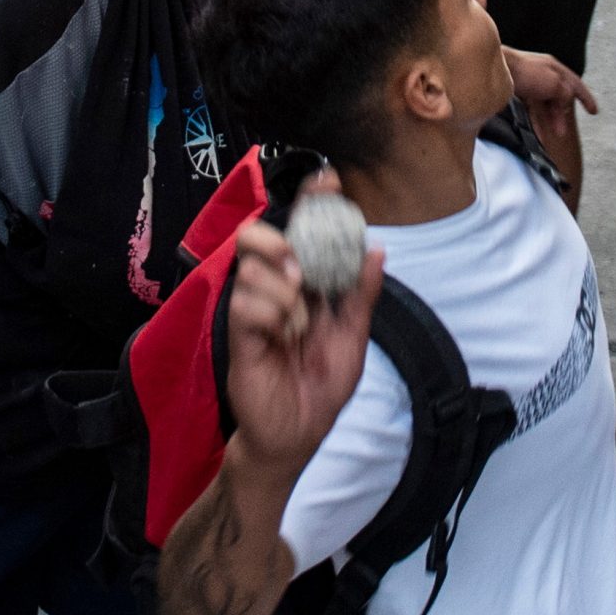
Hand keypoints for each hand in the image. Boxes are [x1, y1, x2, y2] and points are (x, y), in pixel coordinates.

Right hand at [224, 187, 383, 478]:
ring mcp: (252, 308)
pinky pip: (246, 302)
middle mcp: (274, 289)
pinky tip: (282, 337)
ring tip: (298, 325)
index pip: (303, 232)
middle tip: (300, 269)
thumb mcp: (353, 339)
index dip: (312, 202)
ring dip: (285, 295)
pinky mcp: (238, 332)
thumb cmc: (321, 389)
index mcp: (304, 285)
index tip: (327, 179)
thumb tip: (377, 248)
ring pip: (253, 268)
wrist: (298, 435)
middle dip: (279, 241)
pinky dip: (272, 315)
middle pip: (257, 235)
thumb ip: (361, 295)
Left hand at [504, 46, 598, 130]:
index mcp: (554, 69)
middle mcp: (542, 75)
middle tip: (562, 132)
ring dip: (548, 122)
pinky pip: (530, 110)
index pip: (575, 84)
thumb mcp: (555, 83)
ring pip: (543, 106)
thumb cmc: (525, 72)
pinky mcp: (516, 92)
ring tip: (549, 137)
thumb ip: (565, 93)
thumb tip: (565, 103)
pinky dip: (534, 122)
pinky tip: (536, 134)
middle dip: (561, 116)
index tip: (594, 112)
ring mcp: (529, 84)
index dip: (586, 98)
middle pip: (557, 98)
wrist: (495, 70)